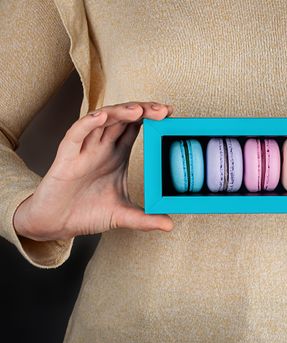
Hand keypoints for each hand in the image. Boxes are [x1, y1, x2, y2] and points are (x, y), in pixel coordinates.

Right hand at [14, 101, 174, 241]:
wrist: (55, 223)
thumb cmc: (86, 212)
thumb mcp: (122, 215)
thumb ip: (146, 219)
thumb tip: (169, 225)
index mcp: (117, 154)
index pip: (136, 127)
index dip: (152, 118)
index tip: (170, 114)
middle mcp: (102, 146)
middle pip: (124, 118)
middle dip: (143, 110)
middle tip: (163, 110)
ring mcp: (85, 149)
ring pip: (102, 120)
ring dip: (120, 112)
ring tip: (139, 110)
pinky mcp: (67, 156)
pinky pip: (76, 133)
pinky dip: (88, 123)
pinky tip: (102, 118)